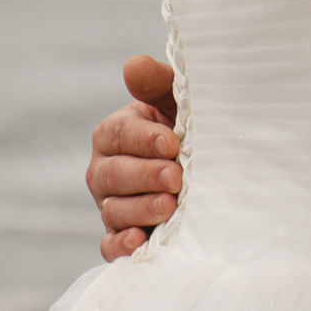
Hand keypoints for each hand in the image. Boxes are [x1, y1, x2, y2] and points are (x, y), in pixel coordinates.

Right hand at [88, 55, 180, 261]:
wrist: (205, 165)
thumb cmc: (187, 126)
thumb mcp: (176, 101)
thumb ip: (156, 83)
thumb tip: (134, 65)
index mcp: (115, 133)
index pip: (118, 135)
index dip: (143, 139)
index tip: (172, 143)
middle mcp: (105, 170)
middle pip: (112, 175)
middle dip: (145, 176)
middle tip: (176, 179)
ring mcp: (110, 204)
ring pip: (113, 210)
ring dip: (140, 210)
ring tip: (170, 207)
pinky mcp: (119, 234)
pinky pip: (109, 244)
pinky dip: (121, 246)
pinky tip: (140, 241)